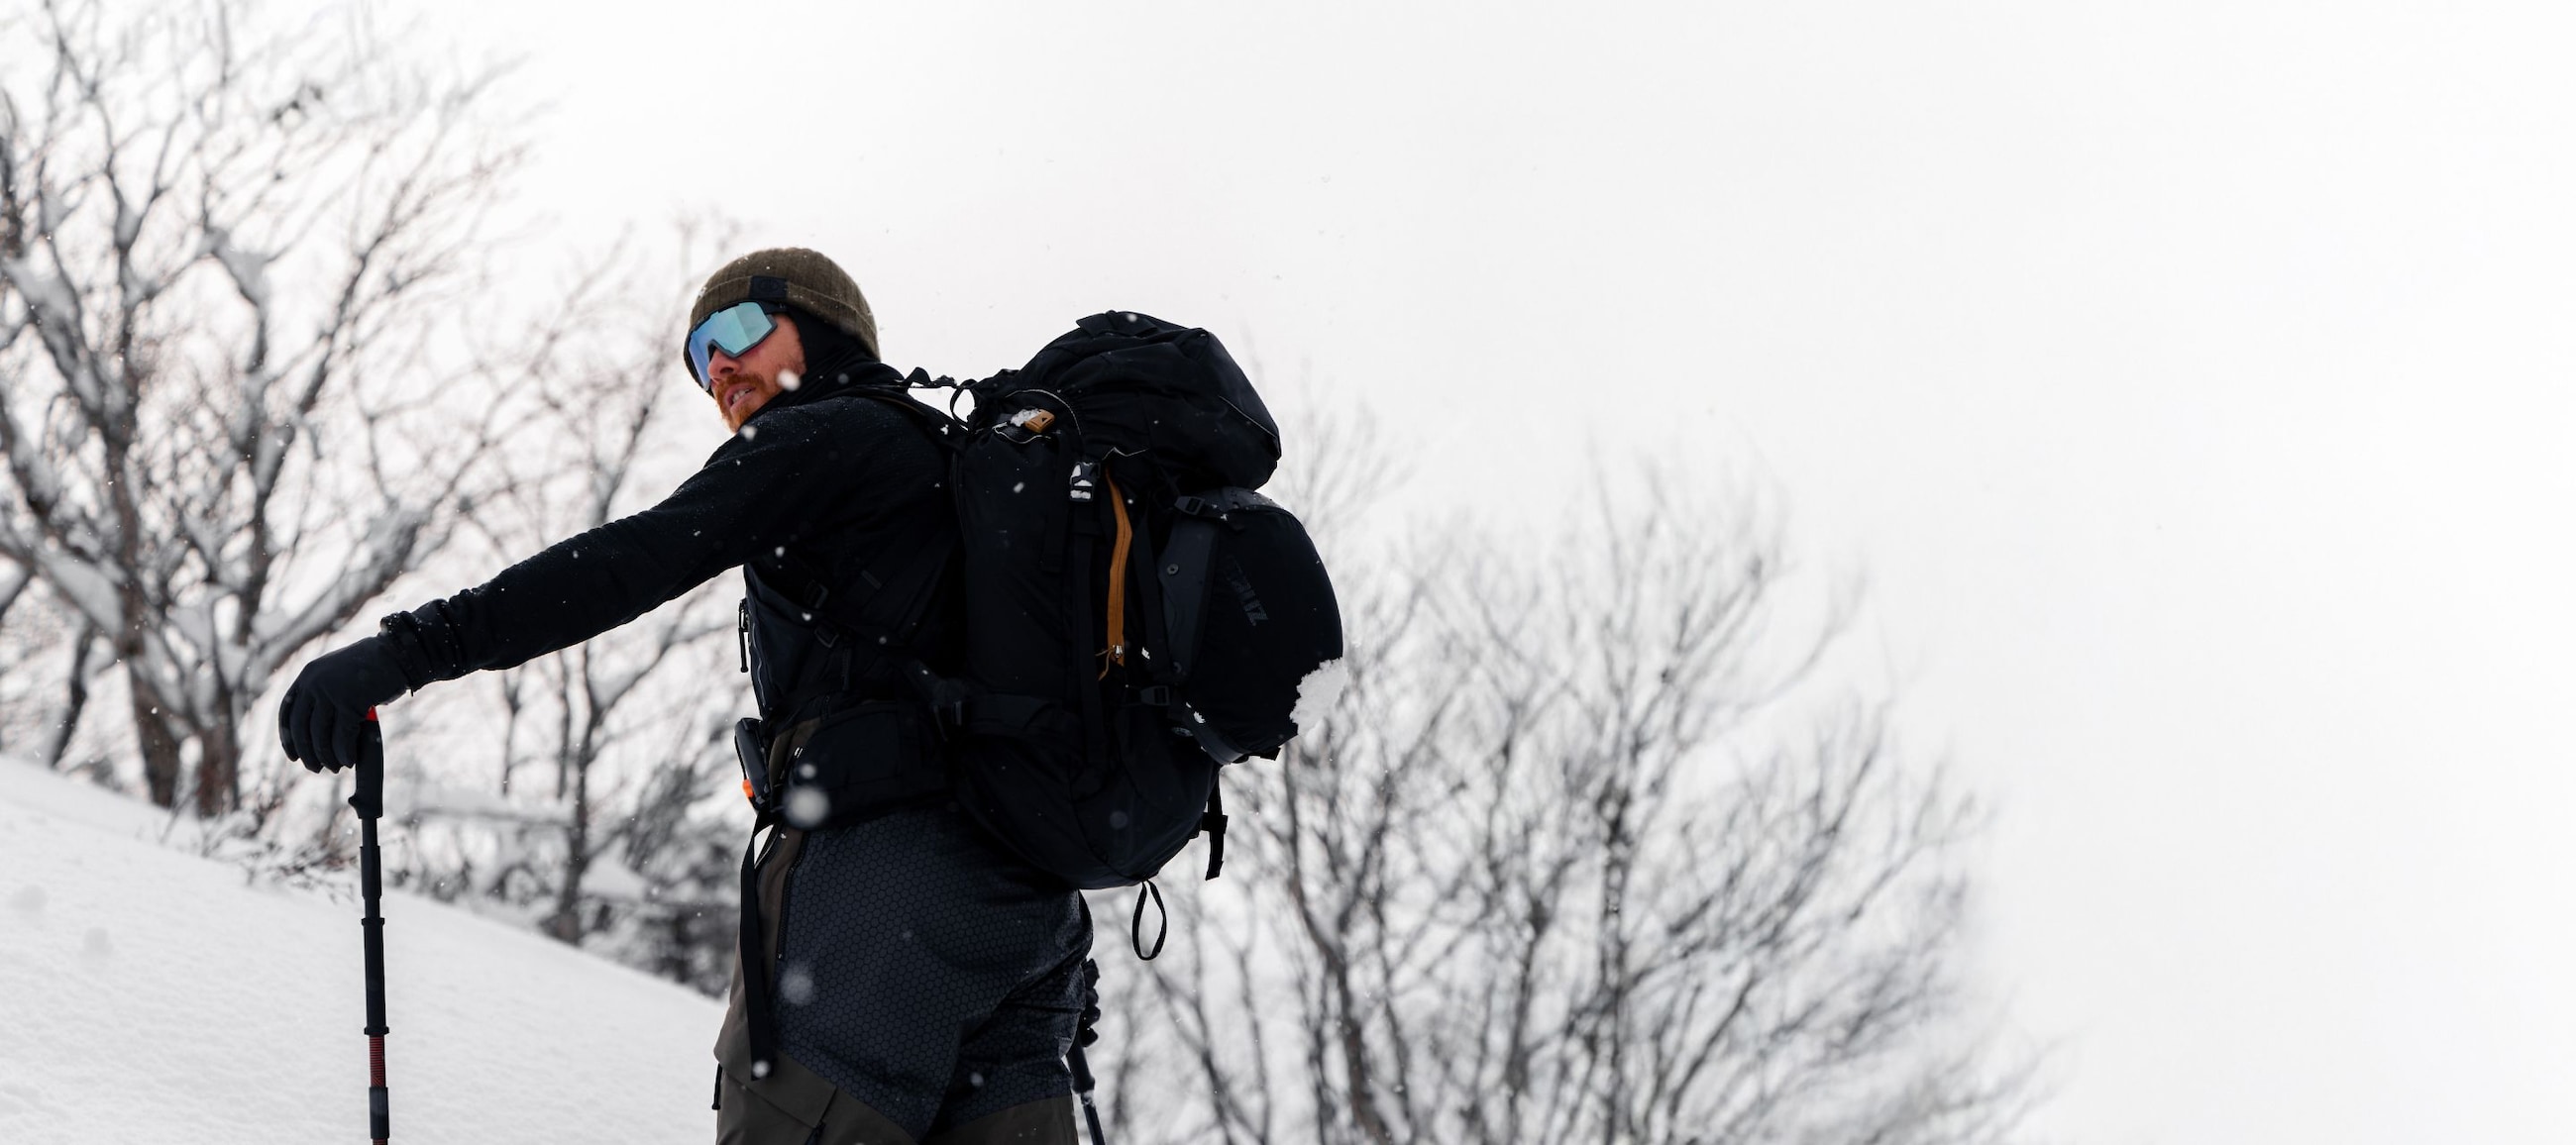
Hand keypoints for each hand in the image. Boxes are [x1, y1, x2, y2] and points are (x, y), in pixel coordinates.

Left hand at [278, 638, 408, 772]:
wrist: (397, 654)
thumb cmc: (373, 667)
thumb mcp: (340, 676)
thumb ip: (327, 698)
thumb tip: (323, 733)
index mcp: (308, 675)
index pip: (288, 712)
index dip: (288, 738)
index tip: (293, 756)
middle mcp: (313, 682)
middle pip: (301, 727)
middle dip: (307, 752)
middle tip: (315, 769)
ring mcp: (331, 691)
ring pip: (320, 734)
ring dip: (326, 756)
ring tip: (335, 768)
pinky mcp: (350, 701)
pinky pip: (343, 735)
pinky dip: (345, 752)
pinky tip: (350, 762)